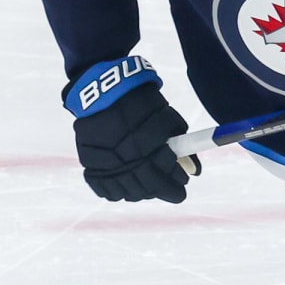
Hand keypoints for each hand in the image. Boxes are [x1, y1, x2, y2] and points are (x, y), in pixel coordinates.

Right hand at [73, 81, 199, 203]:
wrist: (101, 92)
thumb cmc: (140, 103)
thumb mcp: (165, 116)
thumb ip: (181, 143)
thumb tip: (195, 171)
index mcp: (143, 140)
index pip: (163, 169)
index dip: (177, 178)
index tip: (185, 180)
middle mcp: (122, 154)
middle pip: (148, 185)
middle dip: (167, 190)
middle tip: (176, 192)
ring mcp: (103, 163)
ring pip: (128, 192)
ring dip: (145, 192)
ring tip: (153, 186)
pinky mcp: (89, 166)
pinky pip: (106, 190)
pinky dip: (120, 191)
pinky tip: (130, 186)